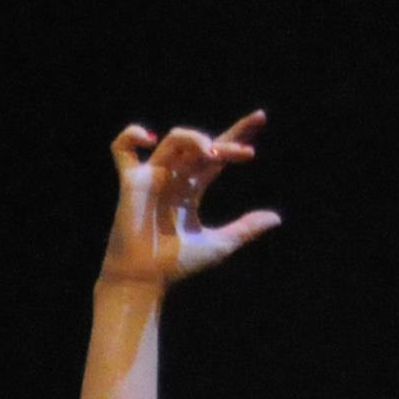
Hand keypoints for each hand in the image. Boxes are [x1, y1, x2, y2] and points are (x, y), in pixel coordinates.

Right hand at [100, 113, 276, 288]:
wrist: (145, 280)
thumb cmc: (176, 265)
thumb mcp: (219, 244)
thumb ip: (246, 229)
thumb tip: (277, 217)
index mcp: (191, 189)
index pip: (217, 153)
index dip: (238, 133)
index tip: (260, 118)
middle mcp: (173, 178)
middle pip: (202, 145)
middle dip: (226, 144)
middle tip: (245, 153)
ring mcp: (151, 177)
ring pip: (173, 139)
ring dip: (194, 138)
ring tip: (211, 152)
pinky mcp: (131, 182)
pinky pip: (122, 150)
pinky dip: (131, 136)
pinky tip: (150, 139)